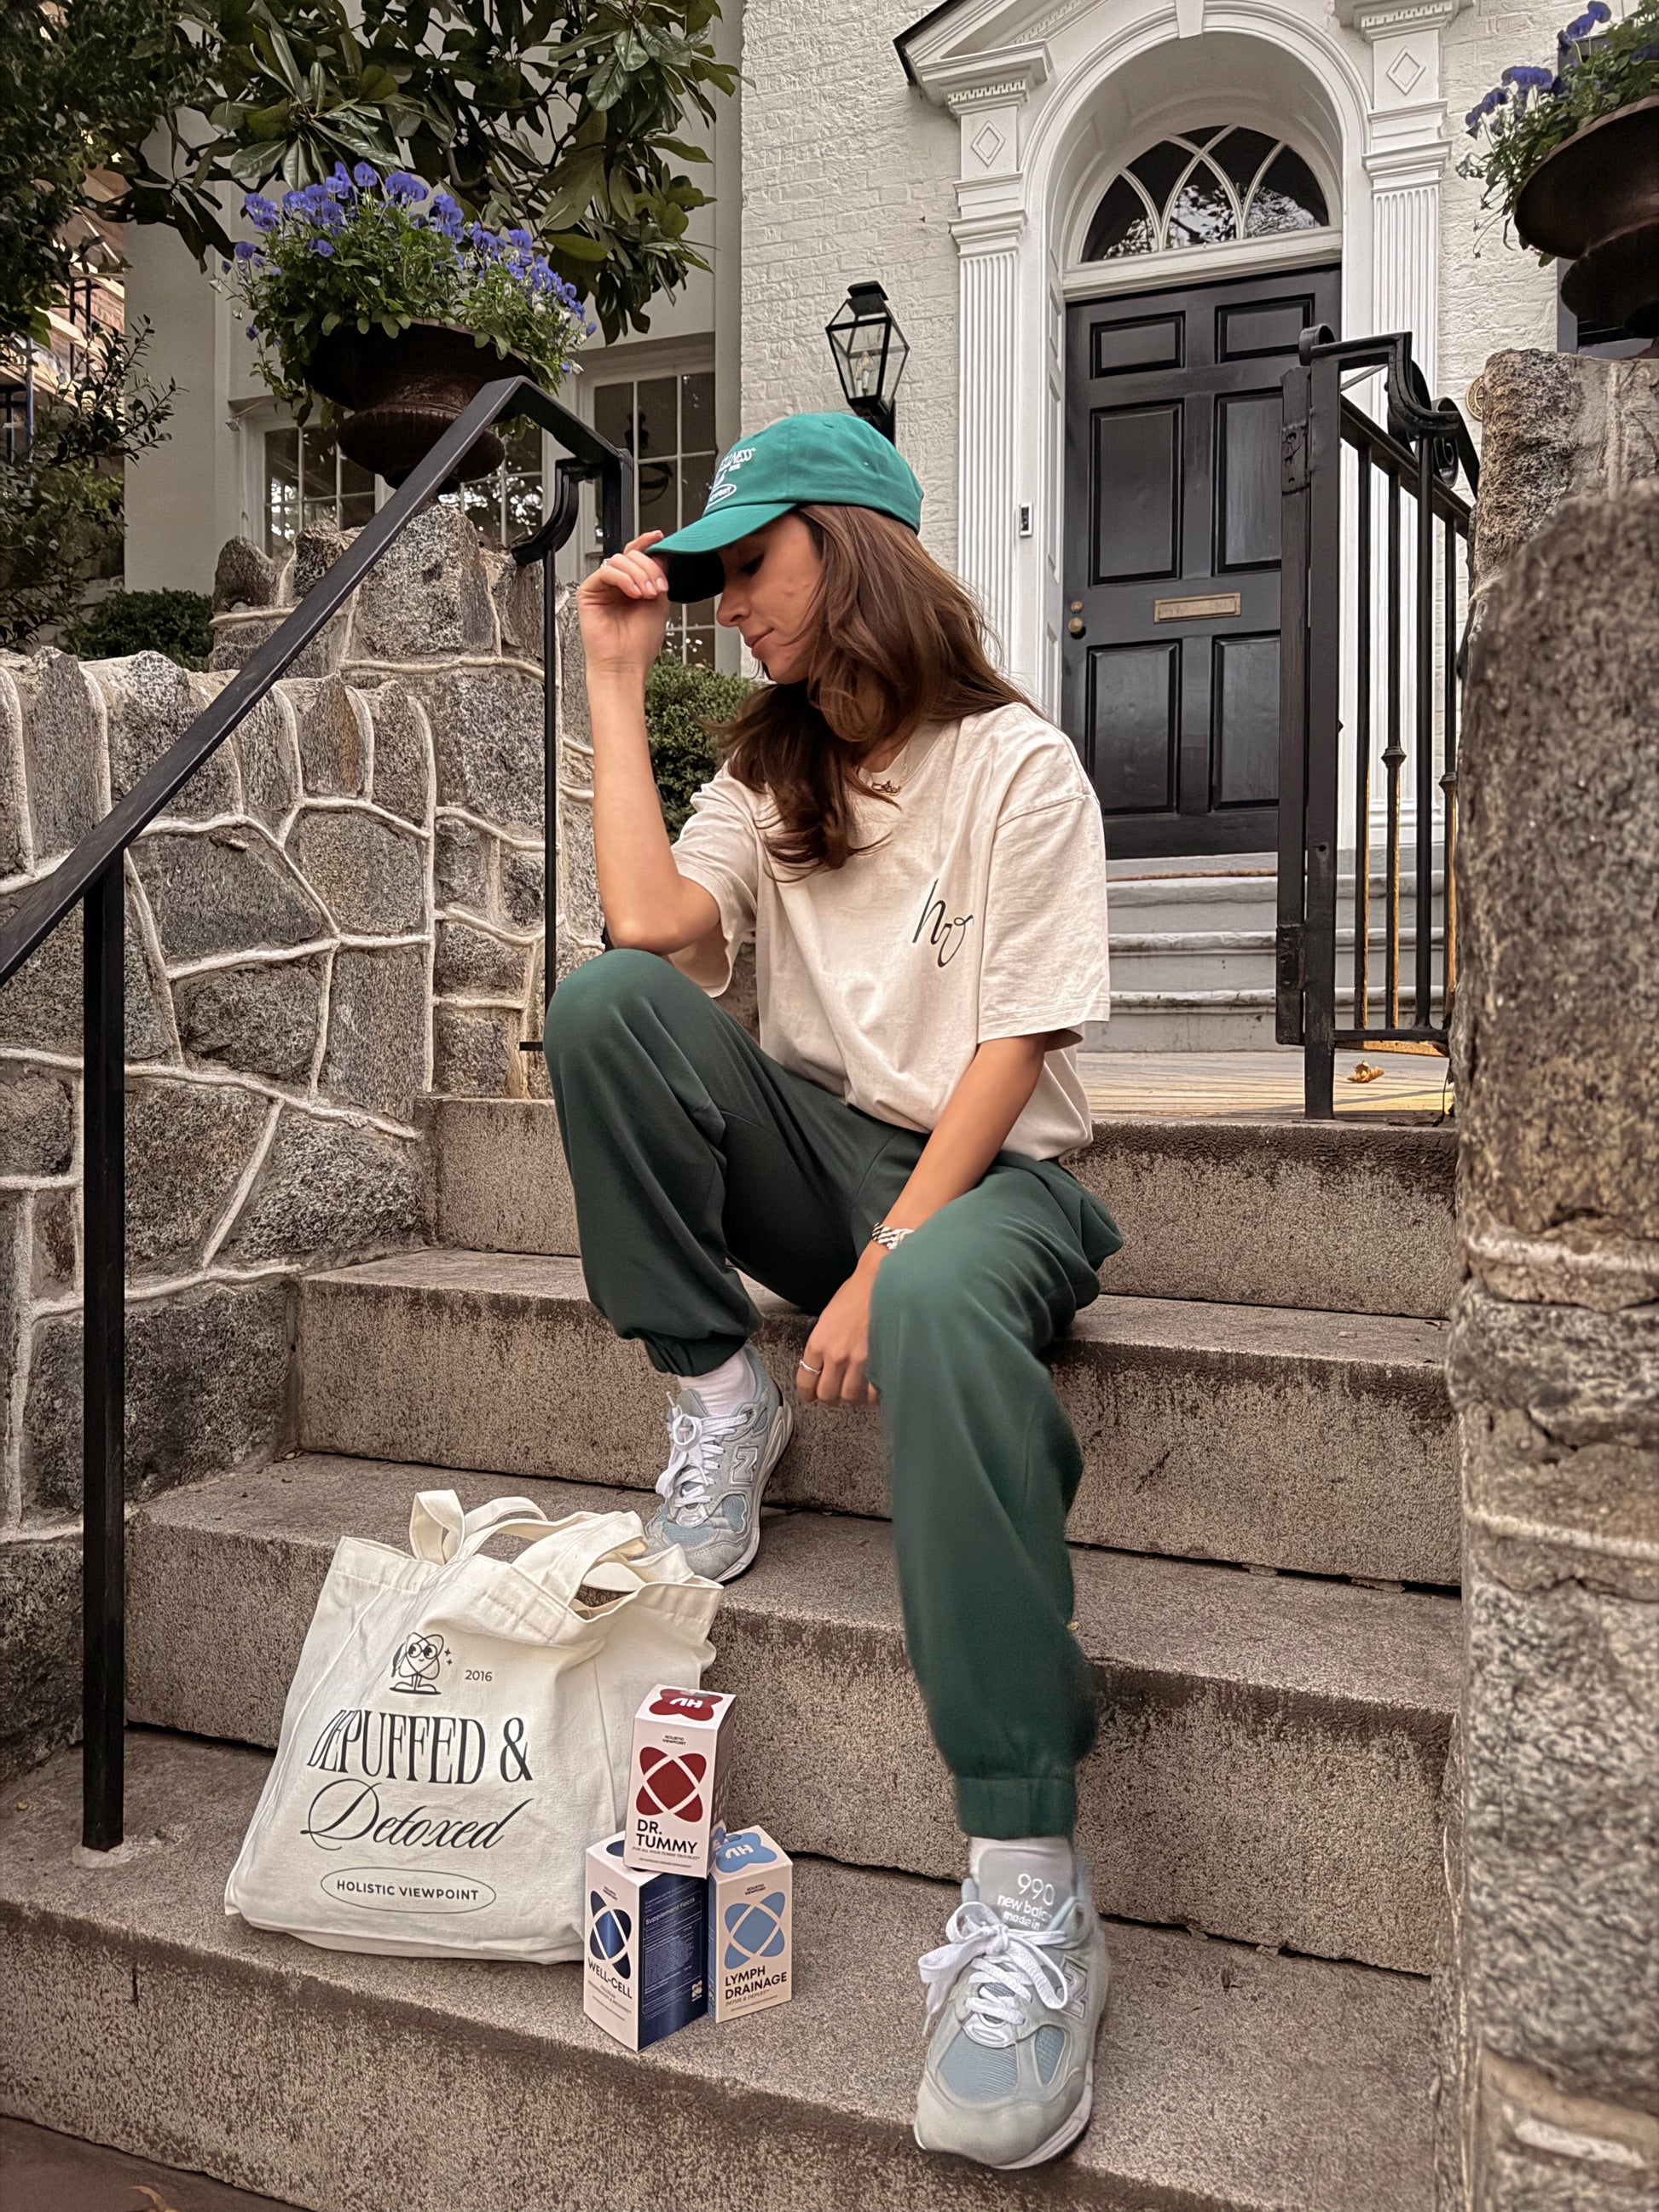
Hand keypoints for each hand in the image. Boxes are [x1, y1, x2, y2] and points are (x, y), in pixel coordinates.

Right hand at [576, 529, 670, 678]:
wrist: (624, 664)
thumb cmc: (639, 643)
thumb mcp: (659, 602)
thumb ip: (658, 576)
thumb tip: (660, 553)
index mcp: (634, 585)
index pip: (638, 556)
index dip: (648, 544)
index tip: (659, 538)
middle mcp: (618, 584)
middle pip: (631, 555)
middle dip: (648, 569)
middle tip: (656, 589)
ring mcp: (603, 587)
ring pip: (620, 560)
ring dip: (638, 574)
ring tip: (646, 595)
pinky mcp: (589, 591)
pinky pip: (606, 571)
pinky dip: (623, 579)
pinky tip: (632, 593)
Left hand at [797, 1250, 881, 1403]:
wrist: (883, 1281)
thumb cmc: (858, 1291)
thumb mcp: (829, 1315)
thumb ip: (824, 1341)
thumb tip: (824, 1362)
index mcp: (818, 1342)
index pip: (806, 1379)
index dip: (808, 1392)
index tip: (811, 1395)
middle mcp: (836, 1355)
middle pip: (827, 1394)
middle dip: (829, 1397)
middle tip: (835, 1393)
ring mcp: (859, 1361)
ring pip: (850, 1396)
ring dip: (852, 1397)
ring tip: (856, 1391)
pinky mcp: (880, 1362)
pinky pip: (873, 1391)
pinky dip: (873, 1393)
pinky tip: (874, 1387)